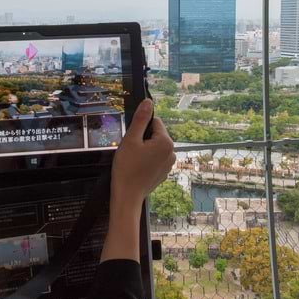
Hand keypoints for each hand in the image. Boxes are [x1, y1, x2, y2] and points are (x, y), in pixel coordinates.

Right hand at [100, 99, 173, 262]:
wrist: (127, 196)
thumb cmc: (127, 168)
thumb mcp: (130, 140)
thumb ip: (141, 119)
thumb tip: (148, 101)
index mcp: (166, 141)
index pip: (154, 122)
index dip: (140, 128)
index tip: (132, 139)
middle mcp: (172, 151)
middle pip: (156, 134)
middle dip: (143, 138)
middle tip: (131, 151)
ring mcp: (170, 163)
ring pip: (155, 146)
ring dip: (145, 148)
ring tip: (133, 160)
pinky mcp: (165, 171)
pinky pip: (156, 157)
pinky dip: (147, 159)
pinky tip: (137, 167)